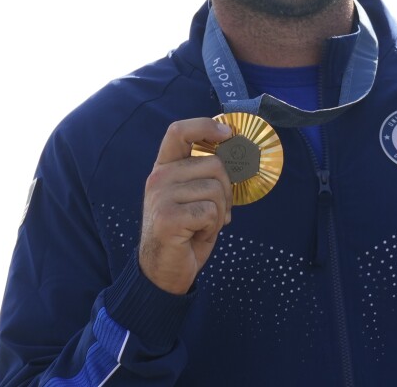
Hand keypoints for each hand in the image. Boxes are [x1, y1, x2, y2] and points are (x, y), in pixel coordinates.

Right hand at [138, 118, 233, 294]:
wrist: (164, 271)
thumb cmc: (185, 232)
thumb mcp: (193, 197)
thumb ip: (205, 174)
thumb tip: (237, 155)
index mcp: (164, 168)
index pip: (179, 131)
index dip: (206, 126)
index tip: (227, 133)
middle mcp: (159, 177)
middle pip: (215, 165)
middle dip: (226, 192)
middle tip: (213, 213)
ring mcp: (160, 196)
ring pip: (216, 190)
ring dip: (218, 213)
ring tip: (200, 226)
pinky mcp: (167, 217)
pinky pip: (211, 212)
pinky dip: (212, 227)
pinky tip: (195, 235)